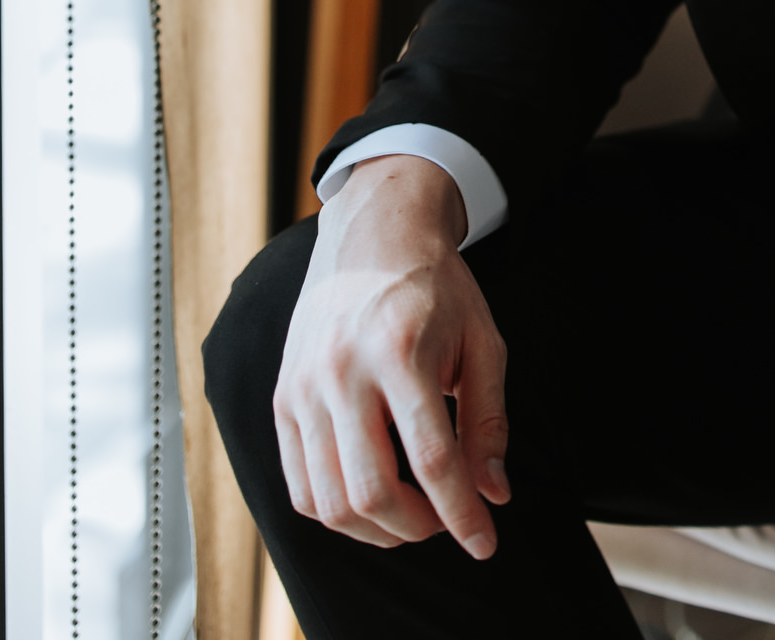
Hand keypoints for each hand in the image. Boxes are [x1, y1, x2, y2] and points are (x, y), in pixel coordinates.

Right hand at [274, 156, 510, 554]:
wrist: (373, 231)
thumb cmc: (437, 287)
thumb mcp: (482, 340)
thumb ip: (488, 420)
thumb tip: (493, 494)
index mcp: (401, 350)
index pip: (433, 460)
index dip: (462, 514)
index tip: (485, 543)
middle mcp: (343, 371)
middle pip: (373, 492)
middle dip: (418, 528)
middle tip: (445, 519)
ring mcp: (303, 386)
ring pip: (330, 501)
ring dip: (376, 530)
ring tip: (411, 515)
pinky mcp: (282, 398)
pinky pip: (299, 486)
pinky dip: (336, 511)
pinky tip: (370, 499)